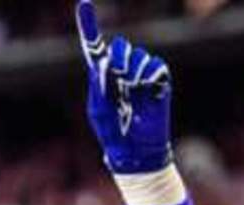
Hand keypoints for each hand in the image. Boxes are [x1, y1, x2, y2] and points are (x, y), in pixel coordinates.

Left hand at [75, 0, 173, 173]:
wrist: (137, 152)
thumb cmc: (114, 134)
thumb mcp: (99, 111)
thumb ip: (99, 85)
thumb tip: (104, 61)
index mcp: (102, 76)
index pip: (95, 48)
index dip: (89, 26)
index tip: (84, 4)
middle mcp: (121, 71)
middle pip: (120, 47)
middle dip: (119, 60)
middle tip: (120, 82)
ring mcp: (140, 75)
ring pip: (139, 56)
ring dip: (135, 74)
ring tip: (133, 95)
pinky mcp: (158, 80)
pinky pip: (155, 65)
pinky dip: (149, 78)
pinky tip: (146, 92)